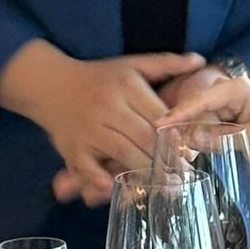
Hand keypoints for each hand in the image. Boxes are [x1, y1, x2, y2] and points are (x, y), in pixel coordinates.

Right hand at [0, 47, 204, 205]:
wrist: (50, 84)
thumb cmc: (98, 77)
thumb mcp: (131, 65)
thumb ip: (165, 64)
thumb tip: (200, 60)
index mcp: (125, 85)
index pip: (157, 114)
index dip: (175, 136)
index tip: (189, 153)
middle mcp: (108, 106)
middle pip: (144, 137)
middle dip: (166, 159)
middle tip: (184, 176)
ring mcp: (89, 128)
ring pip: (122, 152)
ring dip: (145, 172)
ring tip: (166, 186)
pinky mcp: (72, 147)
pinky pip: (88, 167)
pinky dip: (100, 179)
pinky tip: (115, 188)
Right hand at [157, 73, 249, 165]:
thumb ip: (227, 138)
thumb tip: (193, 139)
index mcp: (236, 89)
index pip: (201, 100)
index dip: (179, 113)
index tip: (159, 125)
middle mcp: (225, 92)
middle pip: (194, 112)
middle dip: (184, 131)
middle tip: (177, 155)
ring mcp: (222, 105)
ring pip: (196, 122)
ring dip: (190, 139)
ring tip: (184, 158)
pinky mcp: (221, 117)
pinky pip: (202, 128)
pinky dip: (197, 141)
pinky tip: (192, 155)